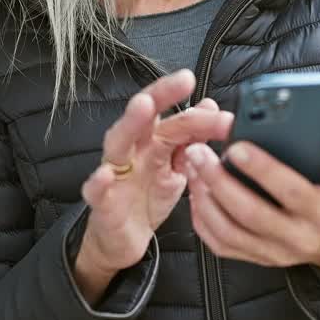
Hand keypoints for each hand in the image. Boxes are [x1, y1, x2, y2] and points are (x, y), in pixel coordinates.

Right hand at [75, 70, 233, 301]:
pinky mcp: (102, 201)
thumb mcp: (177, 168)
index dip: (200, 114)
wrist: (124, 239)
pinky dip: (98, 181)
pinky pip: (96, 189)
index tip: (224, 113)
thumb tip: (210, 105)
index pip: (176, 118)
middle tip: (183, 80)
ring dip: (131, 122)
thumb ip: (192, 138)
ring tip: (143, 106)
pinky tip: (105, 175)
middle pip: (146, 116)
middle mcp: (133, 150)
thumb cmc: (149, 198)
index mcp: (154, 142)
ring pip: (119, 141)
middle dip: (163, 95)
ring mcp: (115, 172)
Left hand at [185, 140, 319, 280]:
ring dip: (205, 200)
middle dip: (219, 181)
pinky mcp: (257, 258)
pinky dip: (203, 221)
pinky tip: (196, 195)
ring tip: (193, 169)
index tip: (237, 146)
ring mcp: (273, 252)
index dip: (262, 169)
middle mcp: (295, 237)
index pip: (289, 191)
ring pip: (229, 232)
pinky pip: (222, 245)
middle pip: (250, 213)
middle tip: (199, 154)